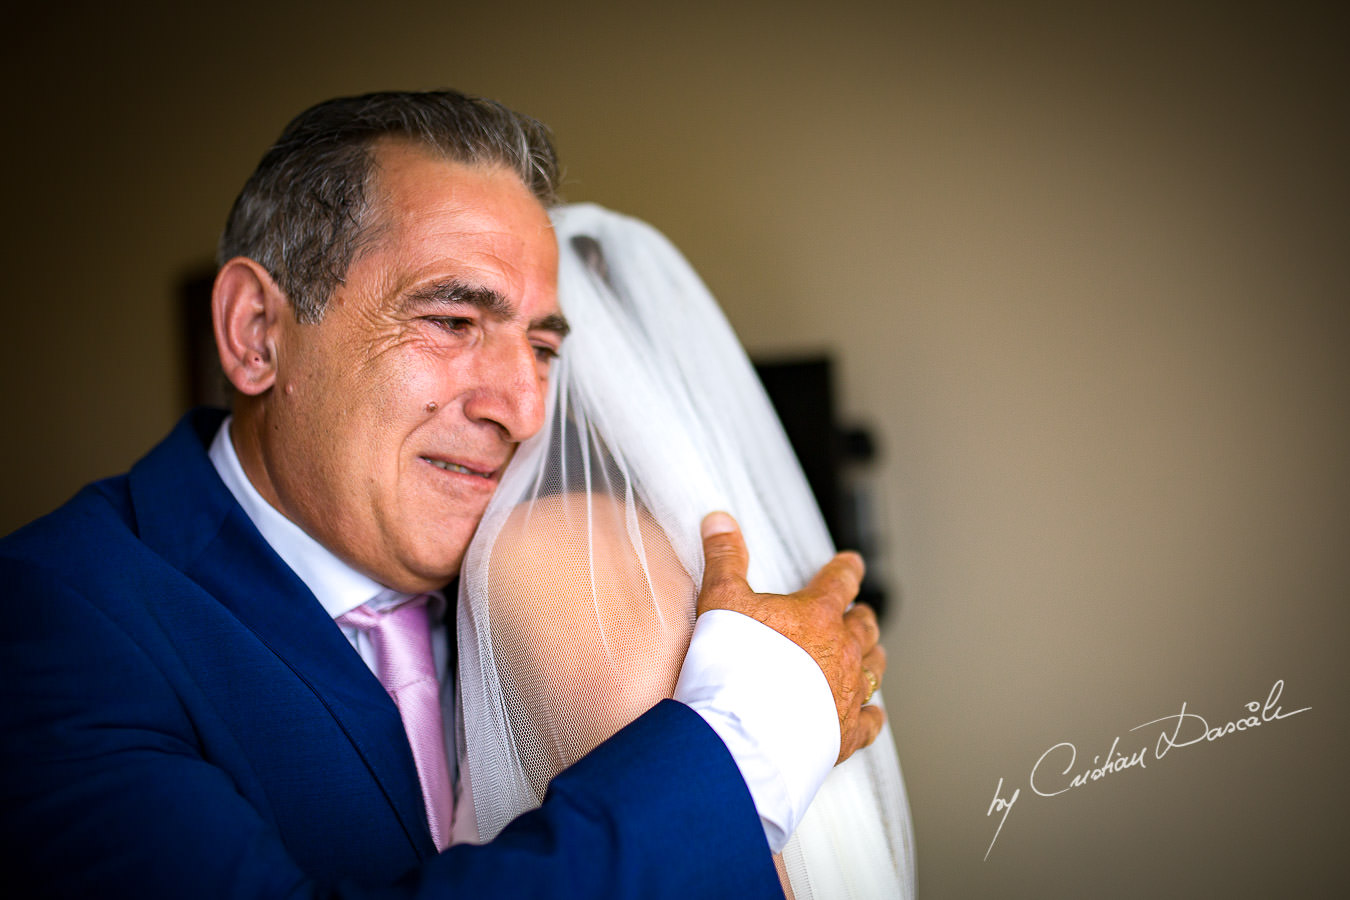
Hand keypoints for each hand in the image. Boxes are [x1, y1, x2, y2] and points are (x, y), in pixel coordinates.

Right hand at [697, 512, 886, 763]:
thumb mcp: (720, 600)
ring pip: (873, 667)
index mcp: (817, 614)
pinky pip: (871, 719)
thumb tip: (720, 519)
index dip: (847, 569)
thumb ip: (724, 558)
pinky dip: (873, 713)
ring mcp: (848, 691)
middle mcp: (841, 649)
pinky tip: (873, 714)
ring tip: (870, 652)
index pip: (841, 581)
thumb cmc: (731, 666)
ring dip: (872, 656)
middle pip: (863, 625)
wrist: (741, 732)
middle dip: (861, 616)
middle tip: (859, 612)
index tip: (853, 563)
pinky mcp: (847, 731)